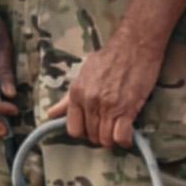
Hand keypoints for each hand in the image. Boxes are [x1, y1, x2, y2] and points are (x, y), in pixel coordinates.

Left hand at [48, 29, 163, 147]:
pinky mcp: (127, 109)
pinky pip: (121, 137)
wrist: (134, 45)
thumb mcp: (84, 73)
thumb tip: (51, 113)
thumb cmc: (110, 57)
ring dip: (112, 139)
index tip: (92, 127)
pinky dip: (125, 140)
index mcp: (77, 93)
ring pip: (105, 140)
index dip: (83, 132)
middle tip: (108, 126)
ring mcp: (108, 107)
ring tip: (118, 129)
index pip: (73, 129)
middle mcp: (90, 101)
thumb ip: (68, 97)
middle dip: (100, 135)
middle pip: (91, 136)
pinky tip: (128, 134)